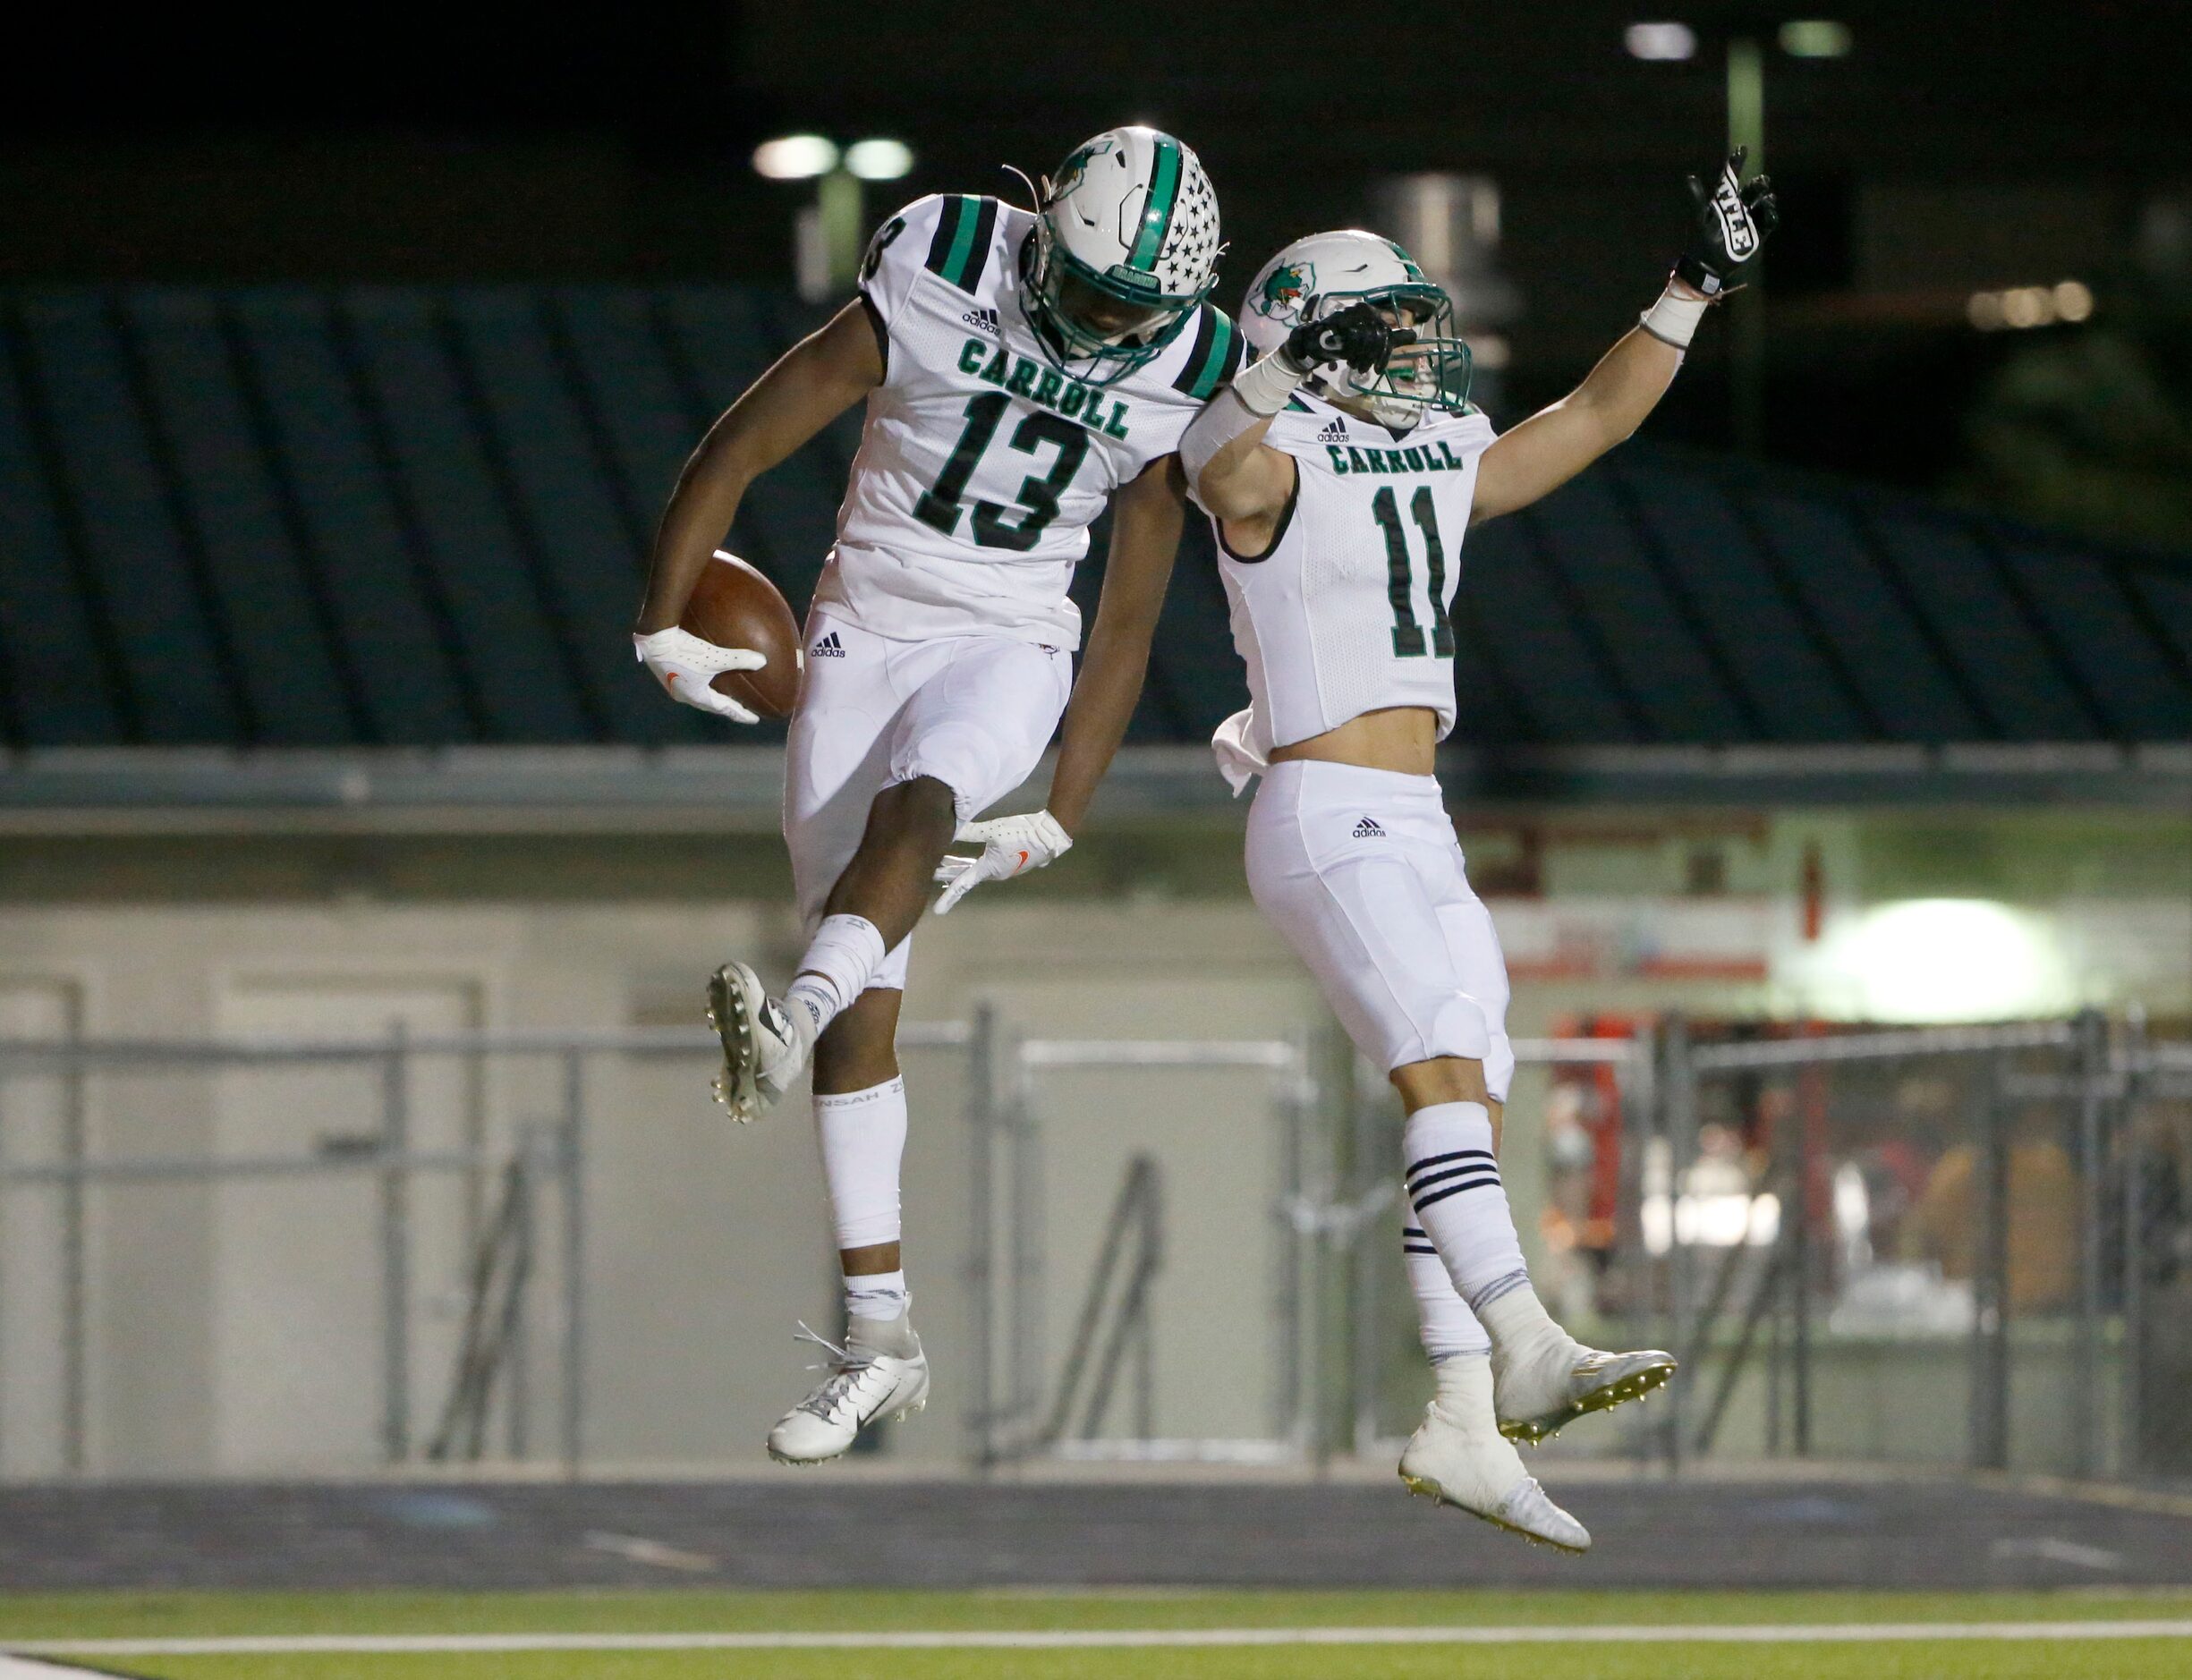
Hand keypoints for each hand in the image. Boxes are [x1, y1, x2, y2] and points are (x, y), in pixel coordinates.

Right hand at [632, 626, 765, 723]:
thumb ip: (738, 659)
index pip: (724, 709)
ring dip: (713, 697)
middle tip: (741, 709)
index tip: (754, 719)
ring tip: (724, 695)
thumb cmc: (686, 651)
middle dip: (727, 708)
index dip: (741, 714)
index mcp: (696, 696)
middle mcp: (684, 695)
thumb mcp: (715, 657)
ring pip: (699, 695)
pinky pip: (691, 683)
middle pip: (711, 705)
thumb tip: (762, 661)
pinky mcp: (668, 673)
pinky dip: (704, 684)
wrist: (654, 639)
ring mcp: (674, 685)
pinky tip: (706, 674)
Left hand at [931, 809, 1072, 913]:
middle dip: (946, 874)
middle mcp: (994, 874)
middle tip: (929, 873)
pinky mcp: (1009, 864)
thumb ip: (970, 832)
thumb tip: (948, 829)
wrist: (1049, 836)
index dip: (948, 897)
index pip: (962, 884)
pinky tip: (968, 859)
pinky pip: (985, 866)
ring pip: (974, 870)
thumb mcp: (993, 830)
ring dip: (958, 867)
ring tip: (942, 865)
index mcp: (988, 869)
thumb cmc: (1021, 832)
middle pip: (964, 876)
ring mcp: (1003, 871)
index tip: (937, 911)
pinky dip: (972, 864)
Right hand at [1285, 301, 1411, 375]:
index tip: (1378, 368)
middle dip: (1374, 357)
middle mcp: (1360, 309)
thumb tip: (1414, 336)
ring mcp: (1348, 316)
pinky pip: (1353, 341)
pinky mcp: (1337, 324)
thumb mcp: (1368, 341)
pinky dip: (1353, 356)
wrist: (1311, 342)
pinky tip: (1349, 363)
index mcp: (1368, 311)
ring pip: (1366, 340)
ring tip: (1357, 367)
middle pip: (1378, 336)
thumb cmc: (1340, 342)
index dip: (1384, 353)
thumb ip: (1390, 338)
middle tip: (1367, 370)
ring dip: (1363, 359)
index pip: (1385, 332)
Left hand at [1675, 147, 1779, 297]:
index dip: (1736, 164)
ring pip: (1762, 202)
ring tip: (1766, 198)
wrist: (1709, 265)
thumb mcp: (1699, 217)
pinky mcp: (1758, 232)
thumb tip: (1690, 177)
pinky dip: (1770, 214)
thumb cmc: (1701, 240)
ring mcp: (1749, 219)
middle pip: (1752, 189)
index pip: (1731, 179)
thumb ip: (1697, 198)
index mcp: (1724, 201)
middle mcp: (1738, 207)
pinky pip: (1769, 220)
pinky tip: (1768, 211)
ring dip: (1766, 197)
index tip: (1741, 149)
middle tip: (1760, 182)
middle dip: (1758, 184)